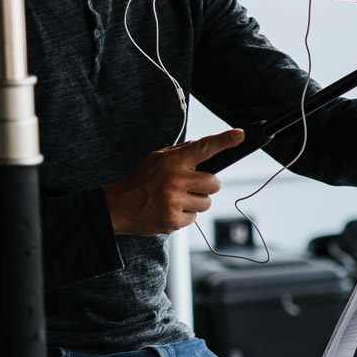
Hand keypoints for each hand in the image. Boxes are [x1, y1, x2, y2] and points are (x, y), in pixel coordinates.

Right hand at [104, 129, 244, 235]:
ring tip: (177, 198)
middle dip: (208, 185)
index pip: (203, 148)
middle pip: (214, 183)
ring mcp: (175, 202)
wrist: (117, 207)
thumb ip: (181, 153)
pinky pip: (194, 218)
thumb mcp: (157, 158)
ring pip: (206, 203)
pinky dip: (186, 215)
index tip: (239, 135)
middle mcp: (176, 181)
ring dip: (196, 202)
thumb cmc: (140, 180)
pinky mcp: (173, 221)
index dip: (224, 140)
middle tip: (192, 185)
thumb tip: (205, 147)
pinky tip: (170, 210)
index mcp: (172, 161)